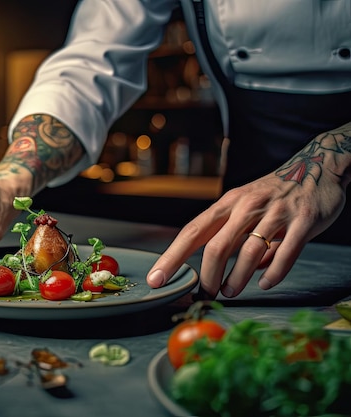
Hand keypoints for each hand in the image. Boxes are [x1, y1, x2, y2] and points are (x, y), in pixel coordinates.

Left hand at [146, 168, 346, 297]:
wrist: (318, 166)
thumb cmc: (274, 194)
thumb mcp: (246, 208)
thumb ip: (235, 238)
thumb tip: (231, 272)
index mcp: (227, 203)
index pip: (192, 232)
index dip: (172, 257)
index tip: (156, 279)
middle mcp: (247, 205)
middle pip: (216, 246)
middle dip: (207, 276)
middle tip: (206, 294)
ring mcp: (275, 212)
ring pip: (248, 252)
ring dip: (236, 278)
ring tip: (230, 292)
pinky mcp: (303, 220)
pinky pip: (286, 252)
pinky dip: (274, 272)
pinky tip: (265, 283)